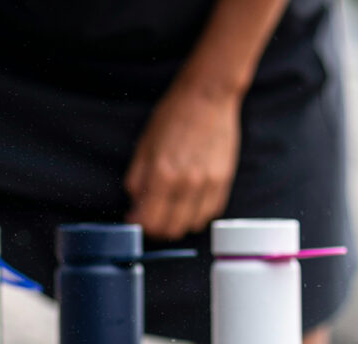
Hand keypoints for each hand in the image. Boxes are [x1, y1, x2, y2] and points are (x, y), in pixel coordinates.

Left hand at [124, 82, 240, 240]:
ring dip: (176, 223)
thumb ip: (136, 181)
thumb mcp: (143, 148)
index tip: (134, 219)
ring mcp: (208, 184)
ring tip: (168, 209)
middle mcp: (186, 184)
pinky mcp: (224, 182)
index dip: (137, 225)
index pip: (148, 222)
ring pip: (190, 226)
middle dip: (155, 229)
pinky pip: (209, 213)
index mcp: (162, 176)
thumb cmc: (172, 118)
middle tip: (149, 217)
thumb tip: (134, 206)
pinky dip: (196, 214)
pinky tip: (187, 201)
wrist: (207, 98)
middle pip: (169, 230)